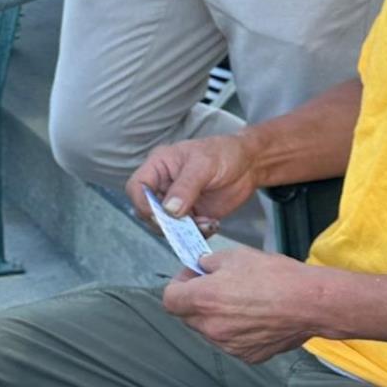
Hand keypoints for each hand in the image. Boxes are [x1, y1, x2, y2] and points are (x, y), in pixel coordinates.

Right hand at [128, 130, 260, 230]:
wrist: (248, 164)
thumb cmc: (224, 153)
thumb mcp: (204, 165)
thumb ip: (185, 187)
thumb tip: (168, 210)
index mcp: (159, 166)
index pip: (137, 187)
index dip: (142, 203)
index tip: (160, 215)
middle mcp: (163, 185)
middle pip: (148, 211)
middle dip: (166, 222)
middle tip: (187, 223)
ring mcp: (176, 202)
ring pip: (166, 225)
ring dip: (184, 231)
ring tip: (208, 223)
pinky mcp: (191, 216)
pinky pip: (185, 232)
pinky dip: (197, 233)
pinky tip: (213, 223)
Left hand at [161, 241, 322, 364]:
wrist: (311, 303)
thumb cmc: (275, 276)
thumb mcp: (236, 255)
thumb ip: (210, 262)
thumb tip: (201, 267)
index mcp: (203, 300)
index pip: (170, 299)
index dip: (180, 284)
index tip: (194, 275)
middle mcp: (211, 327)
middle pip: (189, 316)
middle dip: (197, 300)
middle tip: (219, 285)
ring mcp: (229, 345)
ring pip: (210, 330)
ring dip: (217, 317)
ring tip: (244, 301)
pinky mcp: (247, 356)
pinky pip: (232, 342)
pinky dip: (237, 330)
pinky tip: (257, 316)